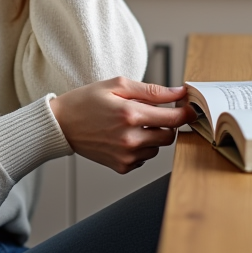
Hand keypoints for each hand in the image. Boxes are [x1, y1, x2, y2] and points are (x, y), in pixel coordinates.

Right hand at [49, 77, 196, 173]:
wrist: (61, 125)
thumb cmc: (87, 101)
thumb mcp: (118, 86)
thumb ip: (152, 90)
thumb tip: (178, 93)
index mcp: (130, 114)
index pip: (173, 119)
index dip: (185, 113)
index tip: (190, 108)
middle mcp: (130, 139)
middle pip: (169, 136)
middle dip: (166, 124)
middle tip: (152, 114)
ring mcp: (126, 156)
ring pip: (157, 148)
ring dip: (152, 136)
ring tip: (131, 125)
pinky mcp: (121, 167)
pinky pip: (144, 159)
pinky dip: (140, 148)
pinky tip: (124, 137)